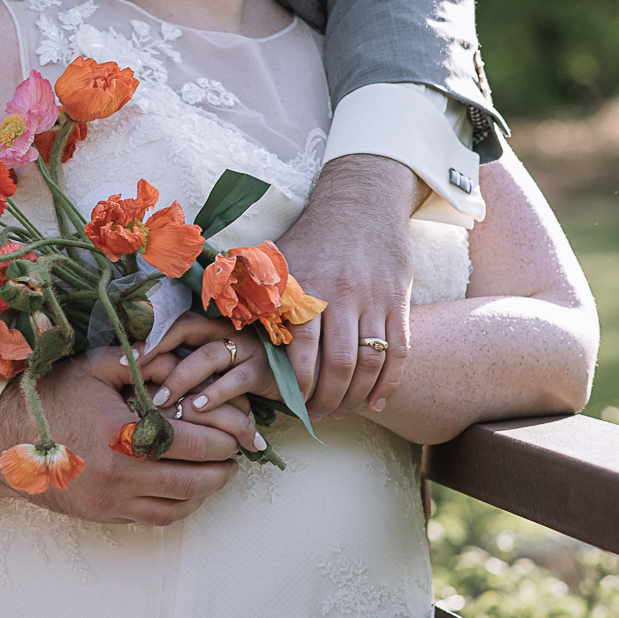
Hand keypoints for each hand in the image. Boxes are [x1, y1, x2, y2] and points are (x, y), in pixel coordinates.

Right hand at [0, 349, 242, 523]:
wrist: (4, 439)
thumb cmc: (50, 398)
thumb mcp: (92, 367)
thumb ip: (136, 359)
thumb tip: (176, 355)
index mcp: (123, 436)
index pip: (191, 445)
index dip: (221, 441)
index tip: (236, 434)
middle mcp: (120, 476)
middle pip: (191, 482)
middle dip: (221, 470)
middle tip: (235, 457)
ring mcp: (111, 501)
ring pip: (175, 507)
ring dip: (203, 494)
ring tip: (217, 475)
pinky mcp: (103, 515)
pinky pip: (153, 519)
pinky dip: (178, 508)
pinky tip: (186, 492)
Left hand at [135, 316, 271, 444]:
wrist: (295, 381)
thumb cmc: (242, 375)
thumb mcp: (214, 367)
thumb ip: (188, 364)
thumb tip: (144, 381)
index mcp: (212, 325)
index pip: (175, 321)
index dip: (150, 337)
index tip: (124, 359)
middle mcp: (228, 329)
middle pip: (186, 329)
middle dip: (157, 349)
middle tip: (133, 373)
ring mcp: (247, 348)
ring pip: (208, 356)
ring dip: (181, 378)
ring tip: (161, 400)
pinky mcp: (264, 370)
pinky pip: (236, 380)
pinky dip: (215, 394)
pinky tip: (197, 408)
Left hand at [274, 154, 421, 418]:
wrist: (361, 201)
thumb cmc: (311, 238)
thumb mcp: (276, 259)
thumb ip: (250, 292)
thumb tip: (220, 321)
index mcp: (306, 287)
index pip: (302, 349)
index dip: (299, 384)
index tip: (293, 404)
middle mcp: (341, 295)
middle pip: (340, 364)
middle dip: (329, 398)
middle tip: (319, 416)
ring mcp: (374, 298)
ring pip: (370, 362)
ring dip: (357, 395)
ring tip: (344, 411)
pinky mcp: (398, 300)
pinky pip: (398, 351)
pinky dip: (389, 382)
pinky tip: (377, 401)